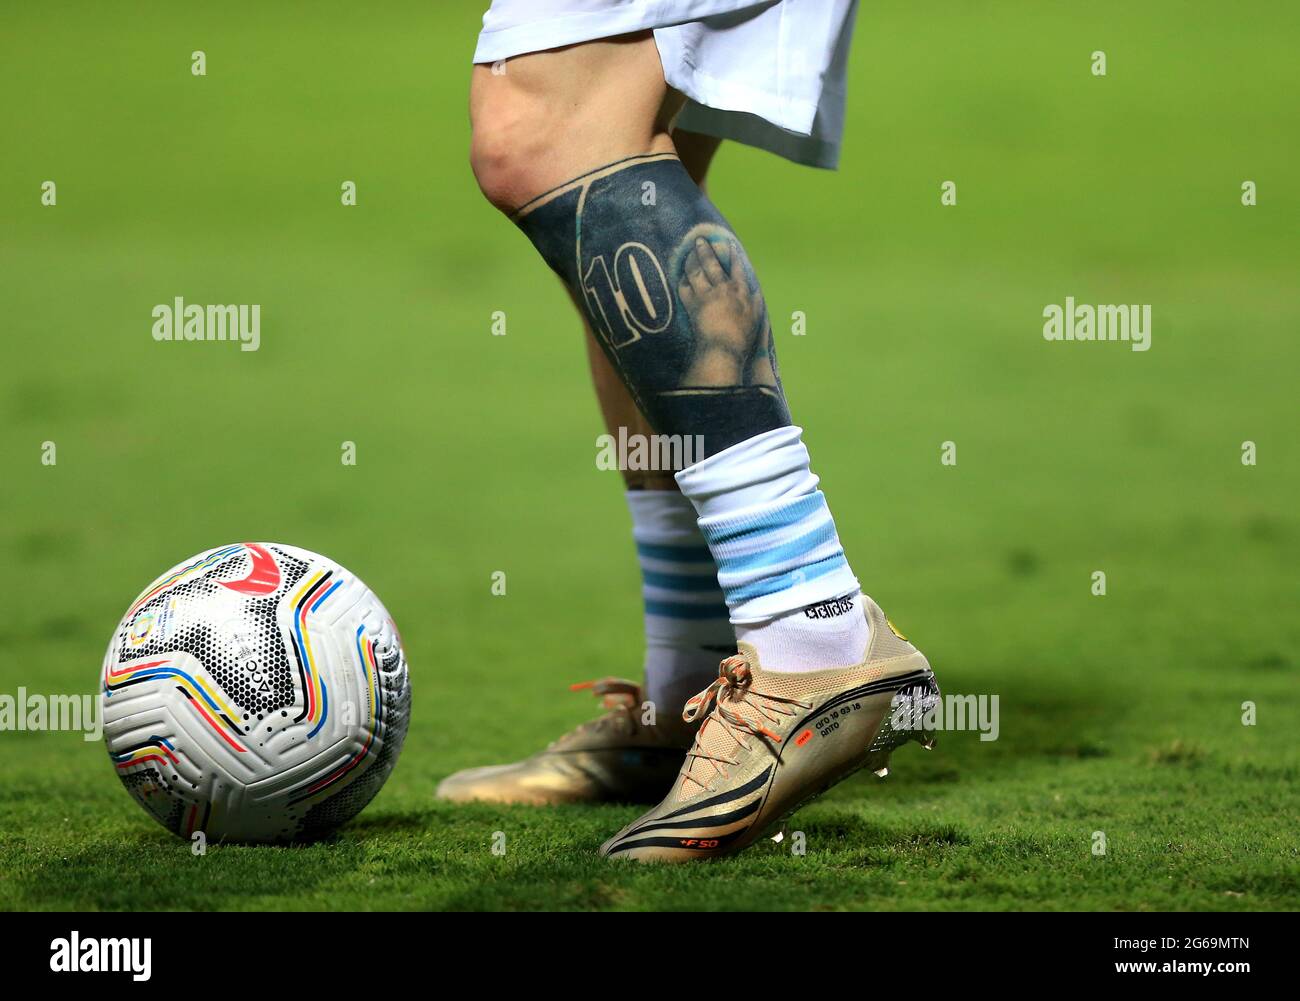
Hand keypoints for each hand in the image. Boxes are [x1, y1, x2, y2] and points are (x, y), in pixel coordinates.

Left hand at [678, 237, 762, 384]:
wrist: (722, 348)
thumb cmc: (742, 337)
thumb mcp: (756, 319)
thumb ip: (756, 303)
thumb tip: (756, 292)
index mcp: (740, 291)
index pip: (737, 268)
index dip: (733, 256)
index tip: (729, 245)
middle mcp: (722, 289)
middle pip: (711, 265)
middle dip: (705, 251)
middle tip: (699, 240)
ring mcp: (705, 295)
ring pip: (696, 272)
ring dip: (691, 261)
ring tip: (688, 253)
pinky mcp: (692, 305)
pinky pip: (684, 288)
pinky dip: (682, 281)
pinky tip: (680, 276)